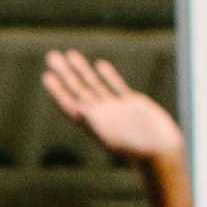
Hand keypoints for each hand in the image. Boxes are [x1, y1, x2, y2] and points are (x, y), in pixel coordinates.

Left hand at [41, 48, 182, 171]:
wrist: (159, 151)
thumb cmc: (136, 150)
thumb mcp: (113, 138)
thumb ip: (96, 123)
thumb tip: (81, 110)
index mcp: (93, 125)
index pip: (70, 104)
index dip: (57, 90)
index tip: (47, 75)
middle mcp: (101, 115)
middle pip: (78, 90)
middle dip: (65, 74)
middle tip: (52, 56)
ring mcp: (116, 109)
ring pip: (95, 85)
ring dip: (82, 70)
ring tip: (70, 55)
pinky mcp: (132, 104)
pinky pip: (116, 86)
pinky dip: (108, 75)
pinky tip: (99, 65)